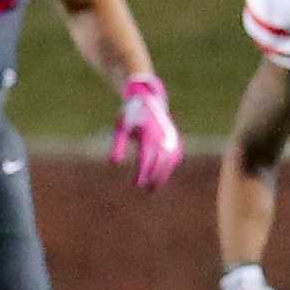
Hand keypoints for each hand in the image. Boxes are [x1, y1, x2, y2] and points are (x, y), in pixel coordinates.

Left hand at [109, 74, 182, 189]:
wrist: (147, 100)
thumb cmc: (130, 116)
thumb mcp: (121, 129)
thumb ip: (118, 146)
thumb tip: (114, 163)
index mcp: (148, 133)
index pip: (147, 158)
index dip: (143, 172)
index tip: (137, 184)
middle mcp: (162, 136)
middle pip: (160, 162)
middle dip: (154, 177)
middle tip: (146, 189)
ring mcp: (171, 137)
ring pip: (170, 160)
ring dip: (163, 174)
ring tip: (153, 187)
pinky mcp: (175, 138)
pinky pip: (175, 155)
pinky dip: (169, 166)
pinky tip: (161, 175)